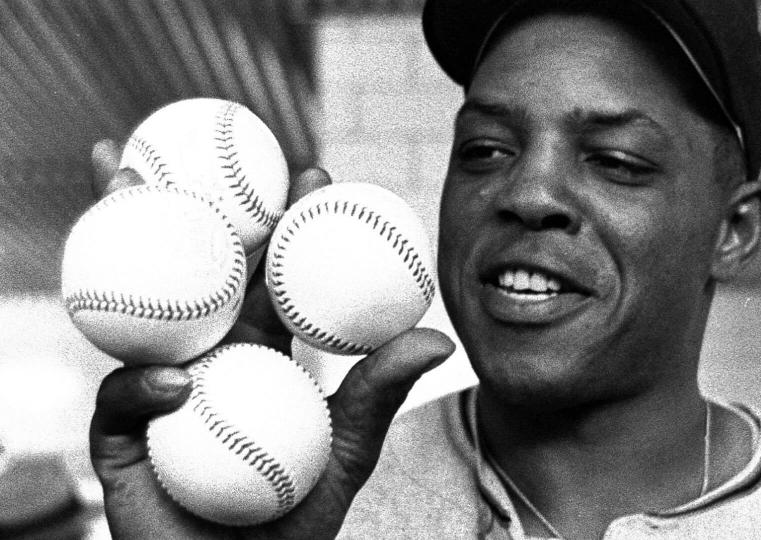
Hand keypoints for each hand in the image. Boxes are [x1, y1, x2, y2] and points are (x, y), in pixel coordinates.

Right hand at [87, 140, 455, 538]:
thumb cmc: (298, 516)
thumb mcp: (346, 449)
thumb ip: (380, 393)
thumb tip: (437, 337)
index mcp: (258, 351)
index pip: (267, 274)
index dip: (283, 221)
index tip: (312, 173)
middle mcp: (206, 357)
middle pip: (193, 272)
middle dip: (180, 206)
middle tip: (179, 150)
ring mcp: (160, 388)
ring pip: (139, 311)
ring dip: (123, 247)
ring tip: (120, 190)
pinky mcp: (123, 436)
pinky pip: (125, 399)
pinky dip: (146, 388)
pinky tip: (178, 384)